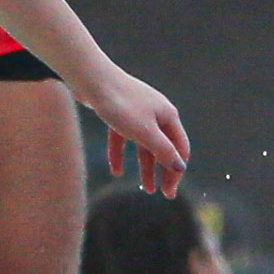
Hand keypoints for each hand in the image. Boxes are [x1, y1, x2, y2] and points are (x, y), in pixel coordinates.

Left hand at [93, 65, 188, 197]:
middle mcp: (156, 113)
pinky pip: (123, 138)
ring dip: (145, 167)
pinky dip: (121, 154)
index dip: (176, 171)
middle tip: (161, 194)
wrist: (92, 80)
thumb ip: (163, 151)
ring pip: (144, 145)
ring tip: (145, 187)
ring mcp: (137, 112)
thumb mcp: (144, 132)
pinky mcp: (119, 113)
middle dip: (163, 171)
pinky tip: (116, 171)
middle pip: (164, 147)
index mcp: (168, 116)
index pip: (179, 149)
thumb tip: (181, 167)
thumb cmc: (120, 104)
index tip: (169, 192)